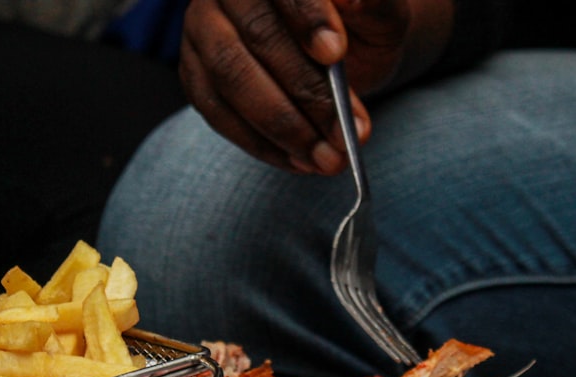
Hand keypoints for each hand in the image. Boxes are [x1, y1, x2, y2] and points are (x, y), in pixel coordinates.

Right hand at [178, 0, 438, 173]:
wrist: (335, 52)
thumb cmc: (357, 28)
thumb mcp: (381, 13)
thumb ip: (375, 3)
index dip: (308, 17)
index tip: (335, 54)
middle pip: (257, 37)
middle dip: (305, 93)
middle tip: (344, 134)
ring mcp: (202, 31)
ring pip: (231, 79)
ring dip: (283, 128)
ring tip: (326, 159)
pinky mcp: (194, 74)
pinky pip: (217, 114)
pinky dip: (261, 145)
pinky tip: (299, 162)